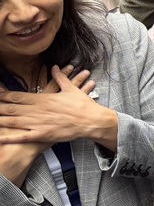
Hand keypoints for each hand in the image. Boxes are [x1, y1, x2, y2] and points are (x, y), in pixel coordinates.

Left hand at [0, 66, 115, 147]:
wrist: (92, 121)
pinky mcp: (42, 135)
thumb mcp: (71, 89)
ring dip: (0, 120)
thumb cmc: (82, 106)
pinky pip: (22, 137)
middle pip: (11, 108)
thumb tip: (53, 67)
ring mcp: (39, 123)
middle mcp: (38, 110)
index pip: (17, 96)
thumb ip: (60, 78)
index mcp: (43, 99)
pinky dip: (9, 138)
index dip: (3, 95)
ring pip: (13, 121)